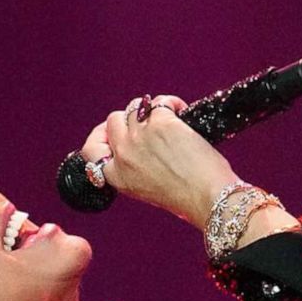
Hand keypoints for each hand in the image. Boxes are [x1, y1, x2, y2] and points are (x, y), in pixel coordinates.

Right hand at [77, 94, 239, 224]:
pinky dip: (172, 103)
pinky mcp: (161, 124)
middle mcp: (124, 156)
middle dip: (129, 119)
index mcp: (118, 177)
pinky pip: (160, 102)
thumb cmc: (187, 198)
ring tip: (168, 117)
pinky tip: (182, 111)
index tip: (114, 133)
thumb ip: (136, 169)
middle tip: (147, 122)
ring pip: (134, 107)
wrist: (208, 198)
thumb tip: (141, 144)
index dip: (102, 137)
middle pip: (113, 122)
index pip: (93, 150)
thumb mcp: (148, 189)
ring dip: (150, 109)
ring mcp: (140, 137)